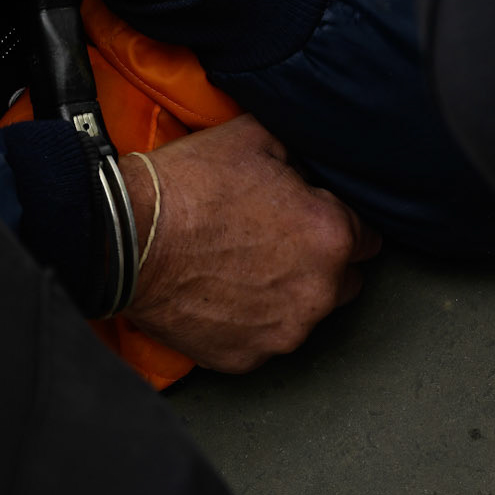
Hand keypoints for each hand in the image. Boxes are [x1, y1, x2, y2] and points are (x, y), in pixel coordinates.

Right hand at [119, 115, 380, 371]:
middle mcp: (318, 290)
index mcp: (330, 234)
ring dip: (285, 292)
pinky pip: (262, 338)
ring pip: (304, 312)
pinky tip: (221, 291)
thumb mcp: (252, 137)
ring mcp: (284, 331)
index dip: (337, 219)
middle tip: (274, 239)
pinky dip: (248, 321)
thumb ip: (298, 150)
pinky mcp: (247, 358)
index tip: (311, 216)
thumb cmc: (187, 186)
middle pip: (343, 279)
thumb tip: (309, 154)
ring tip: (240, 264)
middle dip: (318, 260)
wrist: (126, 233)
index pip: (368, 235)